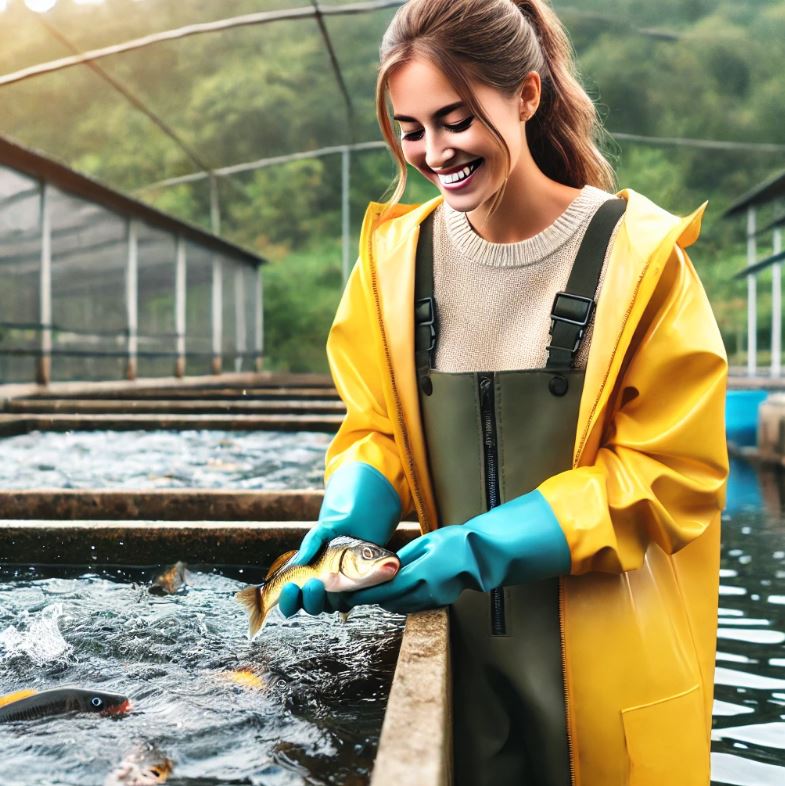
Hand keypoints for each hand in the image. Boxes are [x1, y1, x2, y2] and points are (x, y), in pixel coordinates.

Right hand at [278, 461, 400, 617]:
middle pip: (311, 607)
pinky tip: (346, 585)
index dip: (288, 601)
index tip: (290, 587)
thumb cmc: (341, 527)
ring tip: (323, 582)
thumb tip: (299, 562)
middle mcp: (323, 589)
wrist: (367, 519)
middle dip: (308, 599)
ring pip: (331, 606)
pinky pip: (352, 600)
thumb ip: (310, 544)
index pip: (293, 600)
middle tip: (311, 584)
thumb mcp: (322, 531)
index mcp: (308, 578)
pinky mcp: (361, 589)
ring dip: (326, 598)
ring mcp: (342, 591)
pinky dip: (348, 596)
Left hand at [337, 490, 571, 614]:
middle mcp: (426, 592)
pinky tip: (392, 590)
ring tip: (368, 590)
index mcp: (421, 575)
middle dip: (369, 598)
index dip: (363, 594)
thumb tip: (383, 568)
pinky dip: (398, 600)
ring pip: (400, 606)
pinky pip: (412, 605)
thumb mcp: (427, 542)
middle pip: (389, 602)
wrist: (485, 555)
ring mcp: (434, 600)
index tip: (346, 594)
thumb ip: (404, 557)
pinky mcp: (439, 602)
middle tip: (351, 591)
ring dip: (383, 600)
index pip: (384, 590)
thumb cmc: (457, 542)